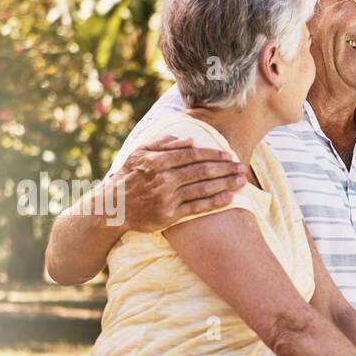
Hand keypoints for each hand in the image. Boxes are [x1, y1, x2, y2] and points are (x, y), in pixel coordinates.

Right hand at [114, 135, 245, 230]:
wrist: (113, 207)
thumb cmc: (129, 176)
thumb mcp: (139, 153)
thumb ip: (163, 144)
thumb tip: (189, 139)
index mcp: (158, 161)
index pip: (192, 155)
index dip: (213, 155)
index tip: (228, 155)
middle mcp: (164, 179)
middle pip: (202, 171)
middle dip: (225, 169)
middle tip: (242, 167)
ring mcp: (167, 198)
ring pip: (203, 189)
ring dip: (226, 184)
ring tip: (241, 181)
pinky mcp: (170, 215)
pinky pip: (197, 208)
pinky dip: (215, 202)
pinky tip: (229, 198)